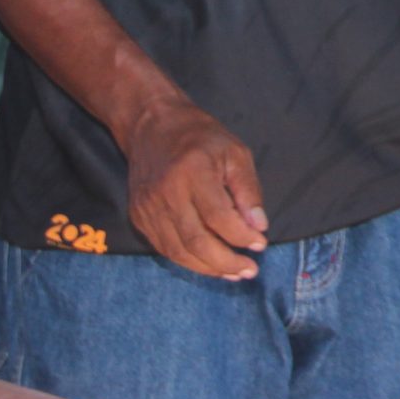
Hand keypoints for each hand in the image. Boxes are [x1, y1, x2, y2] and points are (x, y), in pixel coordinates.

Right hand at [118, 96, 269, 278]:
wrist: (151, 126)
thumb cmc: (200, 138)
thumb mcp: (235, 153)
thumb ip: (248, 191)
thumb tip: (259, 227)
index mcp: (192, 172)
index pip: (218, 217)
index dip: (241, 236)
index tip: (260, 244)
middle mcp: (166, 193)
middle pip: (196, 241)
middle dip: (226, 262)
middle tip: (250, 270)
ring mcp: (148, 208)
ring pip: (178, 251)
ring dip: (208, 268)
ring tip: (234, 273)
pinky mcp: (139, 217)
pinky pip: (164, 248)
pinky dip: (189, 261)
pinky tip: (210, 264)